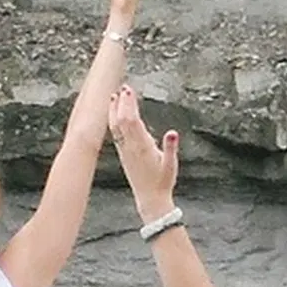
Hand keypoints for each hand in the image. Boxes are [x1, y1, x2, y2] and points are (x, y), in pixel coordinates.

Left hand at [106, 84, 179, 214]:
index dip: (129, 104)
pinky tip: (114, 114)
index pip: (132, 121)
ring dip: (115, 110)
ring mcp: (125, 151)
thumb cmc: (162, 182)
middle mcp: (130, 147)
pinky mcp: (123, 154)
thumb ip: (170, 148)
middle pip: (122, 120)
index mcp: (142, 147)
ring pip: (116, 127)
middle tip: (123, 87)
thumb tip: (173, 133)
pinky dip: (114, 121)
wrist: (150, 199)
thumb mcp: (171, 165)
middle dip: (122, 103)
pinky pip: (115, 134)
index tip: (128, 90)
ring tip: (114, 96)